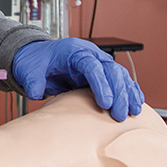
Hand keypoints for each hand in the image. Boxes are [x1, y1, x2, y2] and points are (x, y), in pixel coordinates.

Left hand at [11, 39, 143, 120]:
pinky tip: (136, 104)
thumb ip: (32, 81)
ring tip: (133, 112)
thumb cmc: (36, 63)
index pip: (92, 65)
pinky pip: (120, 80)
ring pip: (120, 75)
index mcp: (73, 51)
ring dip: (128, 93)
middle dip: (119, 92)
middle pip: (111, 70)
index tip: (105, 104)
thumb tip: (36, 91)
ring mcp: (98, 62)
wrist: (38, 57)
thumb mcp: (29, 70)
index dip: (100, 84)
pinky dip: (130, 91)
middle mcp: (90, 54)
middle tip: (120, 115)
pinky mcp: (102, 73)